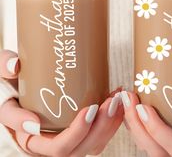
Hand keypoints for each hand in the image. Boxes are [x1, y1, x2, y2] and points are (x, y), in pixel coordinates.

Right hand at [0, 50, 123, 156]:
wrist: (25, 89)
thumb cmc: (14, 88)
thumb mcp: (5, 77)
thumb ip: (4, 67)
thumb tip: (15, 65)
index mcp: (29, 135)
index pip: (46, 145)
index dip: (70, 133)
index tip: (86, 109)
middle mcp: (48, 142)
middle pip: (76, 148)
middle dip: (97, 128)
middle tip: (109, 102)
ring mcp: (66, 138)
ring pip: (91, 145)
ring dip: (109, 125)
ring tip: (118, 100)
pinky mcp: (79, 131)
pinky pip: (99, 135)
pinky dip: (112, 121)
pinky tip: (118, 101)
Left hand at [121, 91, 171, 156]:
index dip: (158, 131)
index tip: (144, 108)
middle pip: (156, 150)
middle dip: (137, 126)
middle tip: (129, 100)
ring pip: (147, 145)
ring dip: (132, 123)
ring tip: (125, 100)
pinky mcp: (164, 139)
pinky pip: (145, 136)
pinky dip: (133, 122)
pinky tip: (128, 105)